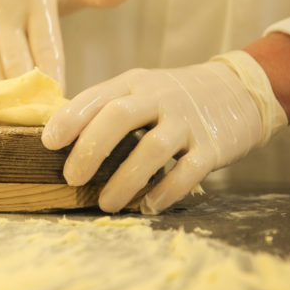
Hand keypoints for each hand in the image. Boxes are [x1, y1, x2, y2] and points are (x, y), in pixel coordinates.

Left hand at [41, 51, 288, 213]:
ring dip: (125, 180)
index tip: (48, 142)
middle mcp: (159, 97)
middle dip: (91, 148)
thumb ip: (106, 108)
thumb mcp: (140, 89)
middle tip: (71, 177)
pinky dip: (166, 191)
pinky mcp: (213, 145)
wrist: (241, 90)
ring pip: (152, 148)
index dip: (70, 118)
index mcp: (134, 83)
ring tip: (105, 204)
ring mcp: (187, 121)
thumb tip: (59, 137)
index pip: (97, 96)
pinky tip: (148, 206)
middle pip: (119, 117)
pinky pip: (188, 171)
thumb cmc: (173, 97)